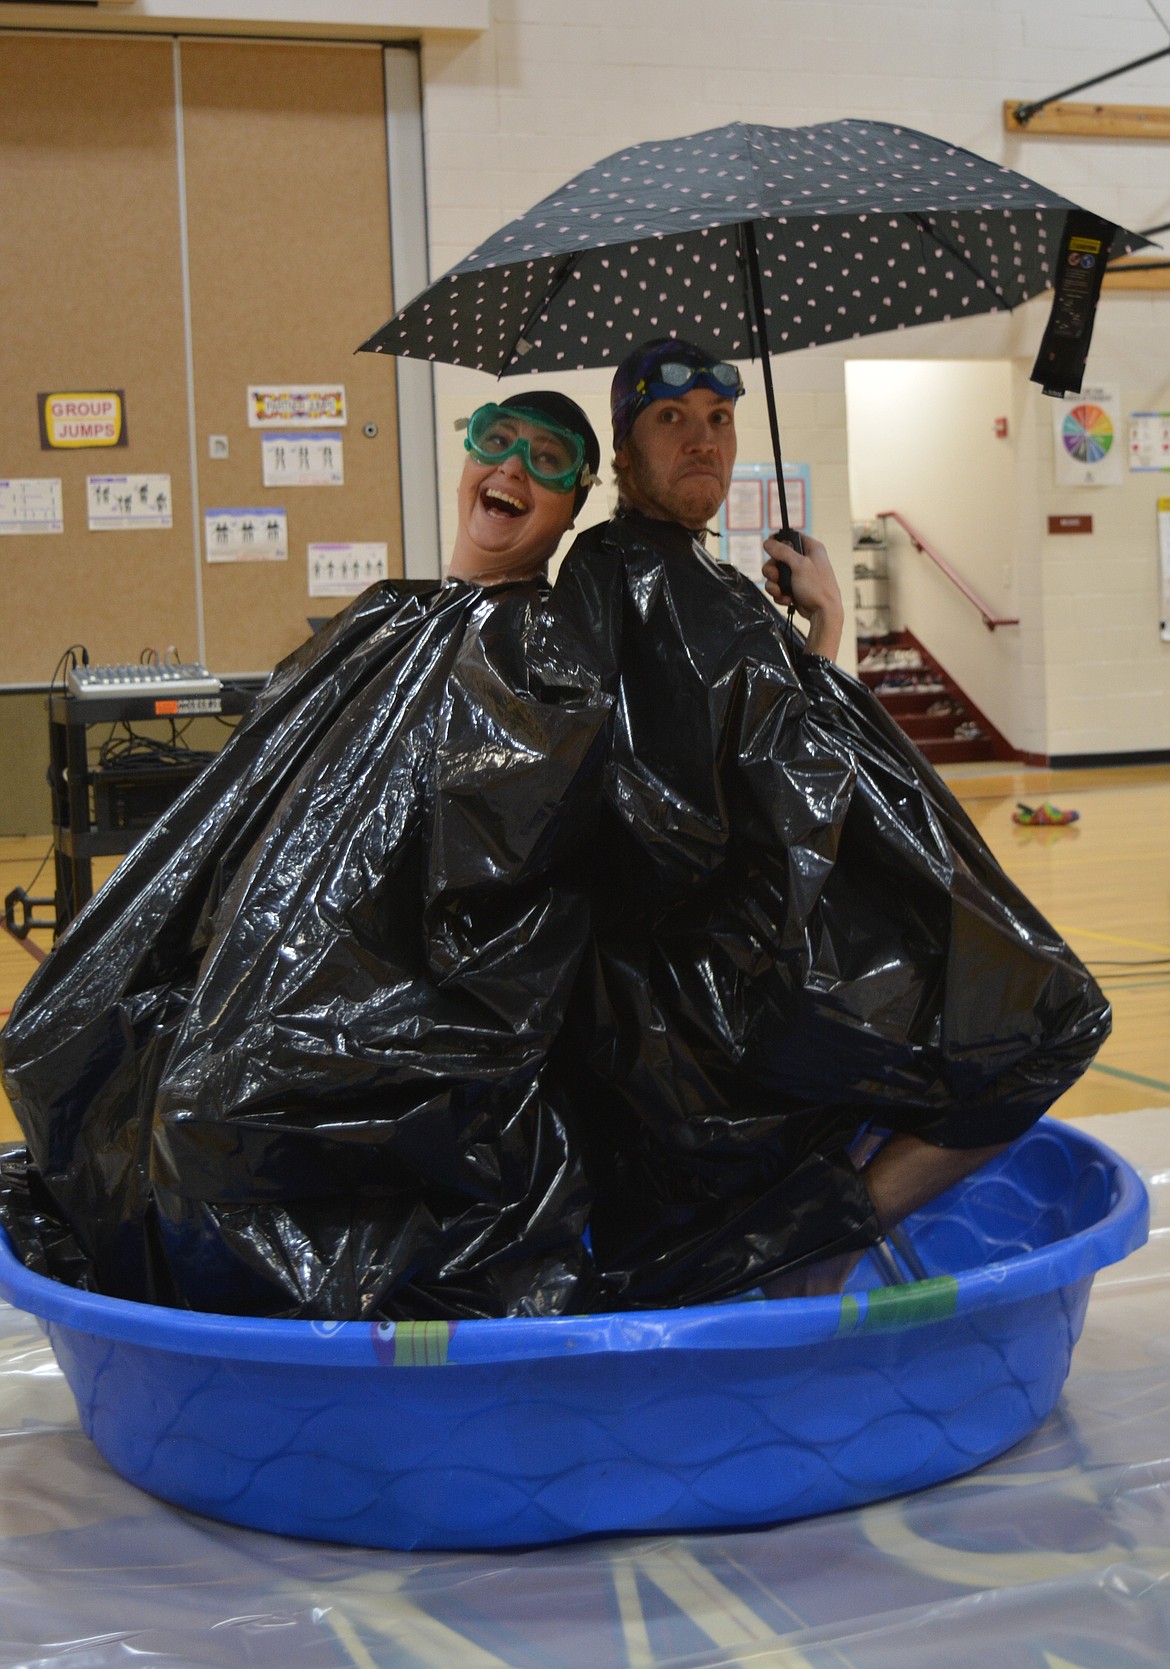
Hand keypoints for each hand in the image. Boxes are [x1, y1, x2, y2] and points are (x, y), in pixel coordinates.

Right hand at [762, 531, 843, 661]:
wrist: (823, 613)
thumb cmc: (817, 588)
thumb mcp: (800, 565)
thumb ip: (782, 551)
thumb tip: (768, 542)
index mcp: (812, 549)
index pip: (791, 537)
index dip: (779, 541)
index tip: (770, 548)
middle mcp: (805, 560)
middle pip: (778, 557)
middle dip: (773, 569)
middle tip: (775, 576)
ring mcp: (799, 575)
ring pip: (775, 574)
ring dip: (774, 584)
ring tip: (780, 592)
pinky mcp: (794, 588)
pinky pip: (779, 587)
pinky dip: (780, 594)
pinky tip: (787, 598)